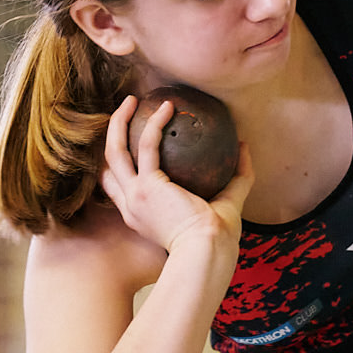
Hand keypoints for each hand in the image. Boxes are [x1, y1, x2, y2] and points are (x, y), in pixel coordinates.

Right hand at [98, 95, 252, 254]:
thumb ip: (238, 177)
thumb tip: (244, 146)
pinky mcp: (147, 186)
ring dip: (119, 122)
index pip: (117, 186)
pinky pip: (147, 145)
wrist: (209, 252)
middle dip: (112, 134)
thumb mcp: (227, 205)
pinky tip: (167, 106)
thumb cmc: (218, 240)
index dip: (119, 159)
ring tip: (132, 99)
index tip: (130, 137)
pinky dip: (154, 123)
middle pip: (107, 165)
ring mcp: (135, 196)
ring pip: (114, 151)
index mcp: (142, 216)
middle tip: (126, 110)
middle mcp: (131, 206)